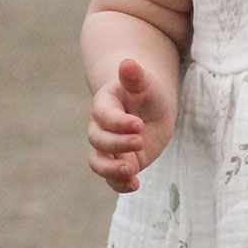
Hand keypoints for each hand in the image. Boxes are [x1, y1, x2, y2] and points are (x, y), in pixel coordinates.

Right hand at [87, 58, 176, 192]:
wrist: (150, 107)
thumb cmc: (147, 92)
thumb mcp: (146, 83)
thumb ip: (135, 76)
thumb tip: (127, 63)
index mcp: (105, 104)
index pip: (103, 115)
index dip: (118, 122)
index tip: (139, 125)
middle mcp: (101, 128)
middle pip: (97, 140)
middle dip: (117, 144)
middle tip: (140, 140)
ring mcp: (109, 147)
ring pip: (98, 162)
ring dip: (111, 169)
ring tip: (131, 170)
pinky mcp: (119, 162)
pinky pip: (111, 178)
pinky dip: (120, 184)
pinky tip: (135, 184)